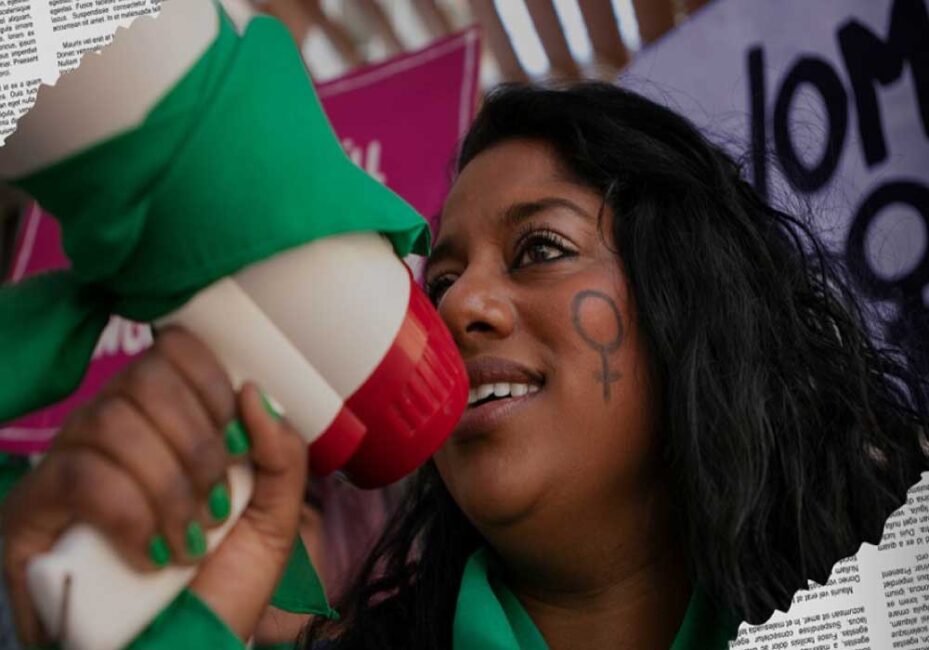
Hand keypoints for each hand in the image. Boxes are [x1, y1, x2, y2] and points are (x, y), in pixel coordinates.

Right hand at [1, 327, 306, 643]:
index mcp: (166, 418)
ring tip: (189, 542)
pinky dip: (131, 514)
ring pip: (113, 423)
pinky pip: (80, 476)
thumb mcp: (275, 519)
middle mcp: (110, 428)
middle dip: (198, 446)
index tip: (236, 443)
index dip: (211, 384)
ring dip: (168, 487)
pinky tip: (151, 554)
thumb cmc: (222, 583)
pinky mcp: (30, 511)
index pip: (175, 349)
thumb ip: (282, 454)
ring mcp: (66, 464)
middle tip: (216, 508)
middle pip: (145, 379)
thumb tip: (253, 389)